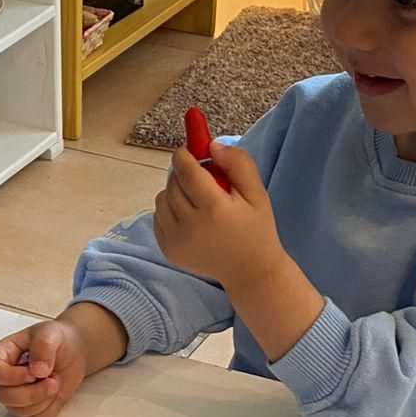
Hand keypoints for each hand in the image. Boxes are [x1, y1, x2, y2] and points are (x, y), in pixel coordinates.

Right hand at [0, 318, 89, 416]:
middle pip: (3, 395)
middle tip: (52, 379)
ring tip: (55, 382)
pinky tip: (55, 394)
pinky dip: (50, 409)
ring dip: (43, 400)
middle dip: (32, 392)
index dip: (10, 376)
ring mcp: (17, 394)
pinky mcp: (30, 408)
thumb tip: (38, 369)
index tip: (32, 372)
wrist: (73, 351)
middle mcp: (5, 377)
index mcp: (3, 355)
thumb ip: (43, 347)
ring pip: (18, 410)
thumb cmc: (56, 339)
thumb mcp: (50, 333)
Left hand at [154, 141, 285, 291]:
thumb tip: (211, 145)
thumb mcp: (257, 193)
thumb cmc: (255, 228)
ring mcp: (176, 241)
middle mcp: (190, 227)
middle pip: (173, 183)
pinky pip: (158, 217)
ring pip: (162, 198)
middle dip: (184, 174)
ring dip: (175, 192)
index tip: (189, 150)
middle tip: (202, 179)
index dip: (184, 155)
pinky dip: (170, 211)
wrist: (249, 271)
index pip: (186, 171)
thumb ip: (238, 163)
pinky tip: (191, 218)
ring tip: (197, 201)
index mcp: (214, 209)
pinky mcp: (168, 250)